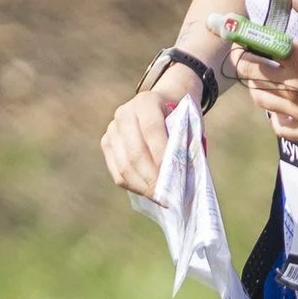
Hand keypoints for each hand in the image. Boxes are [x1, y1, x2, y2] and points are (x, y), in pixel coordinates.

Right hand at [101, 71, 203, 196]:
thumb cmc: (182, 115)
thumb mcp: (190, 122)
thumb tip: (182, 179)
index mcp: (146, 101)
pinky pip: (117, 171)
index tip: (173, 178)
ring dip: (143, 186)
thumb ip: (186, 144)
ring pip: (124, 165)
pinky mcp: (107, 143)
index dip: (161, 155)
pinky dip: (134, 185)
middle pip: (135, 152)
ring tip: (160, 199)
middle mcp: (124, 113)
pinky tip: (148, 192)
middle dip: (152, 178)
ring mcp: (112, 129)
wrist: (165, 99)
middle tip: (168, 197)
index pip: (151, 130)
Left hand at [233, 0, 297, 140]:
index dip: (238, 39)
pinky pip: (279, 127)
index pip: (255, 48)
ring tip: (261, 77)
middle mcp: (292, 86)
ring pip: (261, 100)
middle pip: (250, 75)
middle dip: (242, 61)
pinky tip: (279, 108)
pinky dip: (274, 117)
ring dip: (256, 86)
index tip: (234, 34)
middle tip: (243, 53)